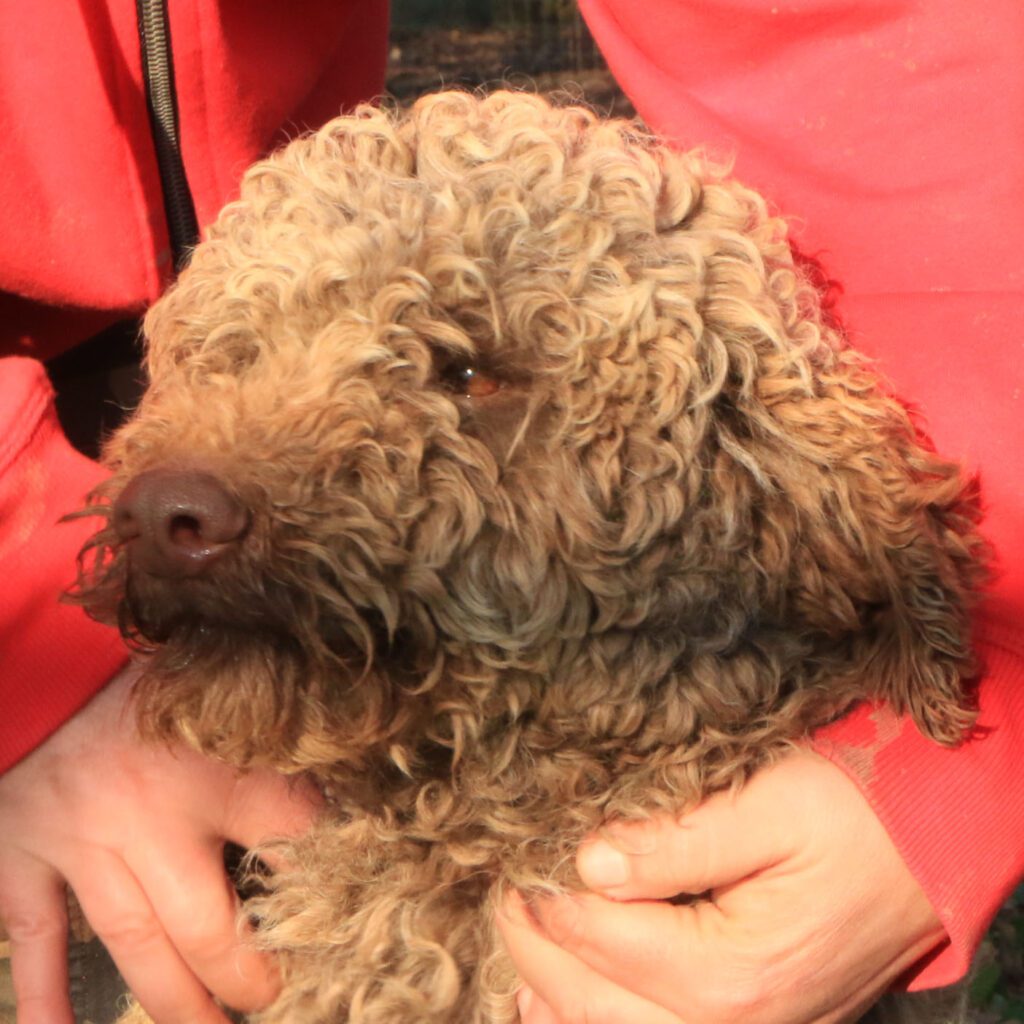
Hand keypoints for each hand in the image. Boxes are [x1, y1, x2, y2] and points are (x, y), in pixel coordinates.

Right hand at [0, 663, 319, 1023]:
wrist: (44, 654)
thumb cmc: (144, 668)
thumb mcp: (226, 687)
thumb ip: (274, 732)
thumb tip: (339, 760)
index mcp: (212, 765)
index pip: (292, 830)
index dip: (325, 869)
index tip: (345, 904)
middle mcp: (150, 814)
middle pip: (209, 925)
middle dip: (246, 977)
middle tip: (274, 1001)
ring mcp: (82, 842)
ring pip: (135, 944)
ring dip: (173, 1002)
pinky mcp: (23, 854)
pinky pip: (33, 936)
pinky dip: (44, 994)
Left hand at [498, 750, 945, 1023]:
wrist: (932, 843)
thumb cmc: (857, 810)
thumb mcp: (769, 803)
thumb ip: (676, 840)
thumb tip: (587, 861)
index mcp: (733, 969)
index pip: (599, 939)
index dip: (543, 897)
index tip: (512, 856)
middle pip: (595, 1002)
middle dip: (533, 947)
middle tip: (501, 893)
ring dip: (554, 999)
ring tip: (513, 952)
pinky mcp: (760, 1022)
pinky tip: (559, 1004)